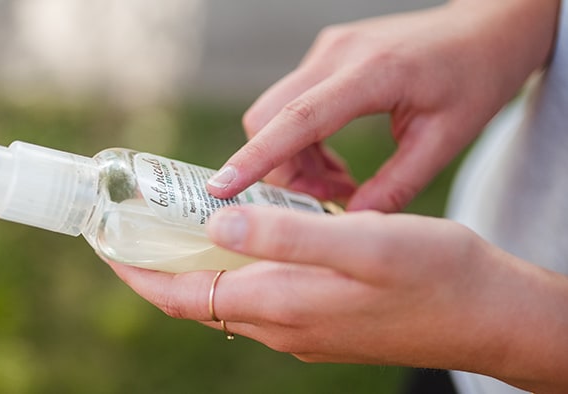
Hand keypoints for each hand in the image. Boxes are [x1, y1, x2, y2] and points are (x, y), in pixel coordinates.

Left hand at [108, 206, 567, 392]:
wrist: (487, 313)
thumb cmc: (434, 275)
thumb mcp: (363, 244)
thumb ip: (287, 235)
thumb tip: (218, 222)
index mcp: (281, 304)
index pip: (180, 295)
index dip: (136, 270)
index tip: (106, 241)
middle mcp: (282, 325)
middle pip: (197, 297)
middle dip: (160, 263)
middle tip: (142, 221)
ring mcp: (302, 327)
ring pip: (228, 294)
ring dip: (199, 262)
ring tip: (184, 221)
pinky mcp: (322, 319)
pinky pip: (260, 293)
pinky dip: (238, 265)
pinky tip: (250, 235)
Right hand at [206, 0, 558, 211]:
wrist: (486, 26)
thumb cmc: (476, 78)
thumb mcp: (446, 140)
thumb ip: (395, 186)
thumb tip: (348, 226)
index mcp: (374, 73)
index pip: (298, 119)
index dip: (256, 157)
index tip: (221, 188)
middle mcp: (338, 55)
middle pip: (269, 116)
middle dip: (277, 168)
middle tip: (321, 199)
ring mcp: (327, 52)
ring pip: (277, 114)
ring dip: (293, 159)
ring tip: (338, 184)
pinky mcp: (326, 57)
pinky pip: (293, 105)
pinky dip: (302, 141)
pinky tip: (335, 160)